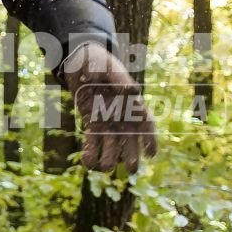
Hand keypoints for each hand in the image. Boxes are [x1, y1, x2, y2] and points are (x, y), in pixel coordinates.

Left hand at [61, 42, 157, 172]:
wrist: (79, 61)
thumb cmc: (97, 61)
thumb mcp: (107, 66)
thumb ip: (118, 78)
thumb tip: (131, 91)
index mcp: (131, 102)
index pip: (146, 123)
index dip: (150, 139)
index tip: (151, 154)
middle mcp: (122, 115)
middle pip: (131, 140)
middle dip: (132, 156)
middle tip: (132, 170)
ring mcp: (108, 121)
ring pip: (113, 146)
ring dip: (110, 159)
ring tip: (103, 168)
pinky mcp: (92, 123)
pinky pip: (94, 142)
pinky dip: (92, 153)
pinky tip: (87, 162)